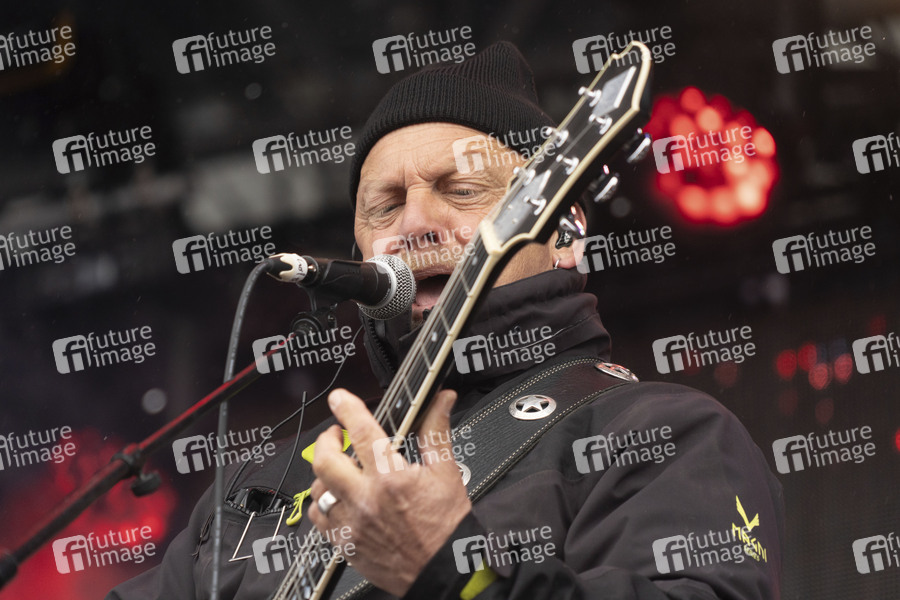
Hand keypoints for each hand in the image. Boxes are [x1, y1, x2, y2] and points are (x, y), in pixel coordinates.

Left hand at [309, 388, 470, 596]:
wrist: (443, 570)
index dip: (347, 408)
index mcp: (391, 478)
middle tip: (336, 434)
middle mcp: (366, 500)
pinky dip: (323, 502)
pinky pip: (318, 518)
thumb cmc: (446, 526)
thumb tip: (441, 401)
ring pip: (318, 488)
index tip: (340, 399)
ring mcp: (352, 524)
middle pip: (325, 460)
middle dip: (326, 439)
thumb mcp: (446, 473)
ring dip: (326, 472)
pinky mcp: (345, 544)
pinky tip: (338, 498)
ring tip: (341, 468)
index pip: (361, 431)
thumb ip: (436, 432)